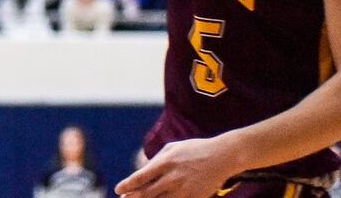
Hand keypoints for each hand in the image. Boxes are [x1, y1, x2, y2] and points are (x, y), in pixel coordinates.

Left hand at [115, 137, 236, 197]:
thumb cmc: (194, 150)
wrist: (222, 156)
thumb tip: (143, 171)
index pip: (140, 177)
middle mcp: (173, 177)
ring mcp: (184, 189)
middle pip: (147, 193)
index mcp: (165, 162)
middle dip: (133, 197)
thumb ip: (156, 160)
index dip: (127, 185)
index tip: (118, 190)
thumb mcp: (172, 148)